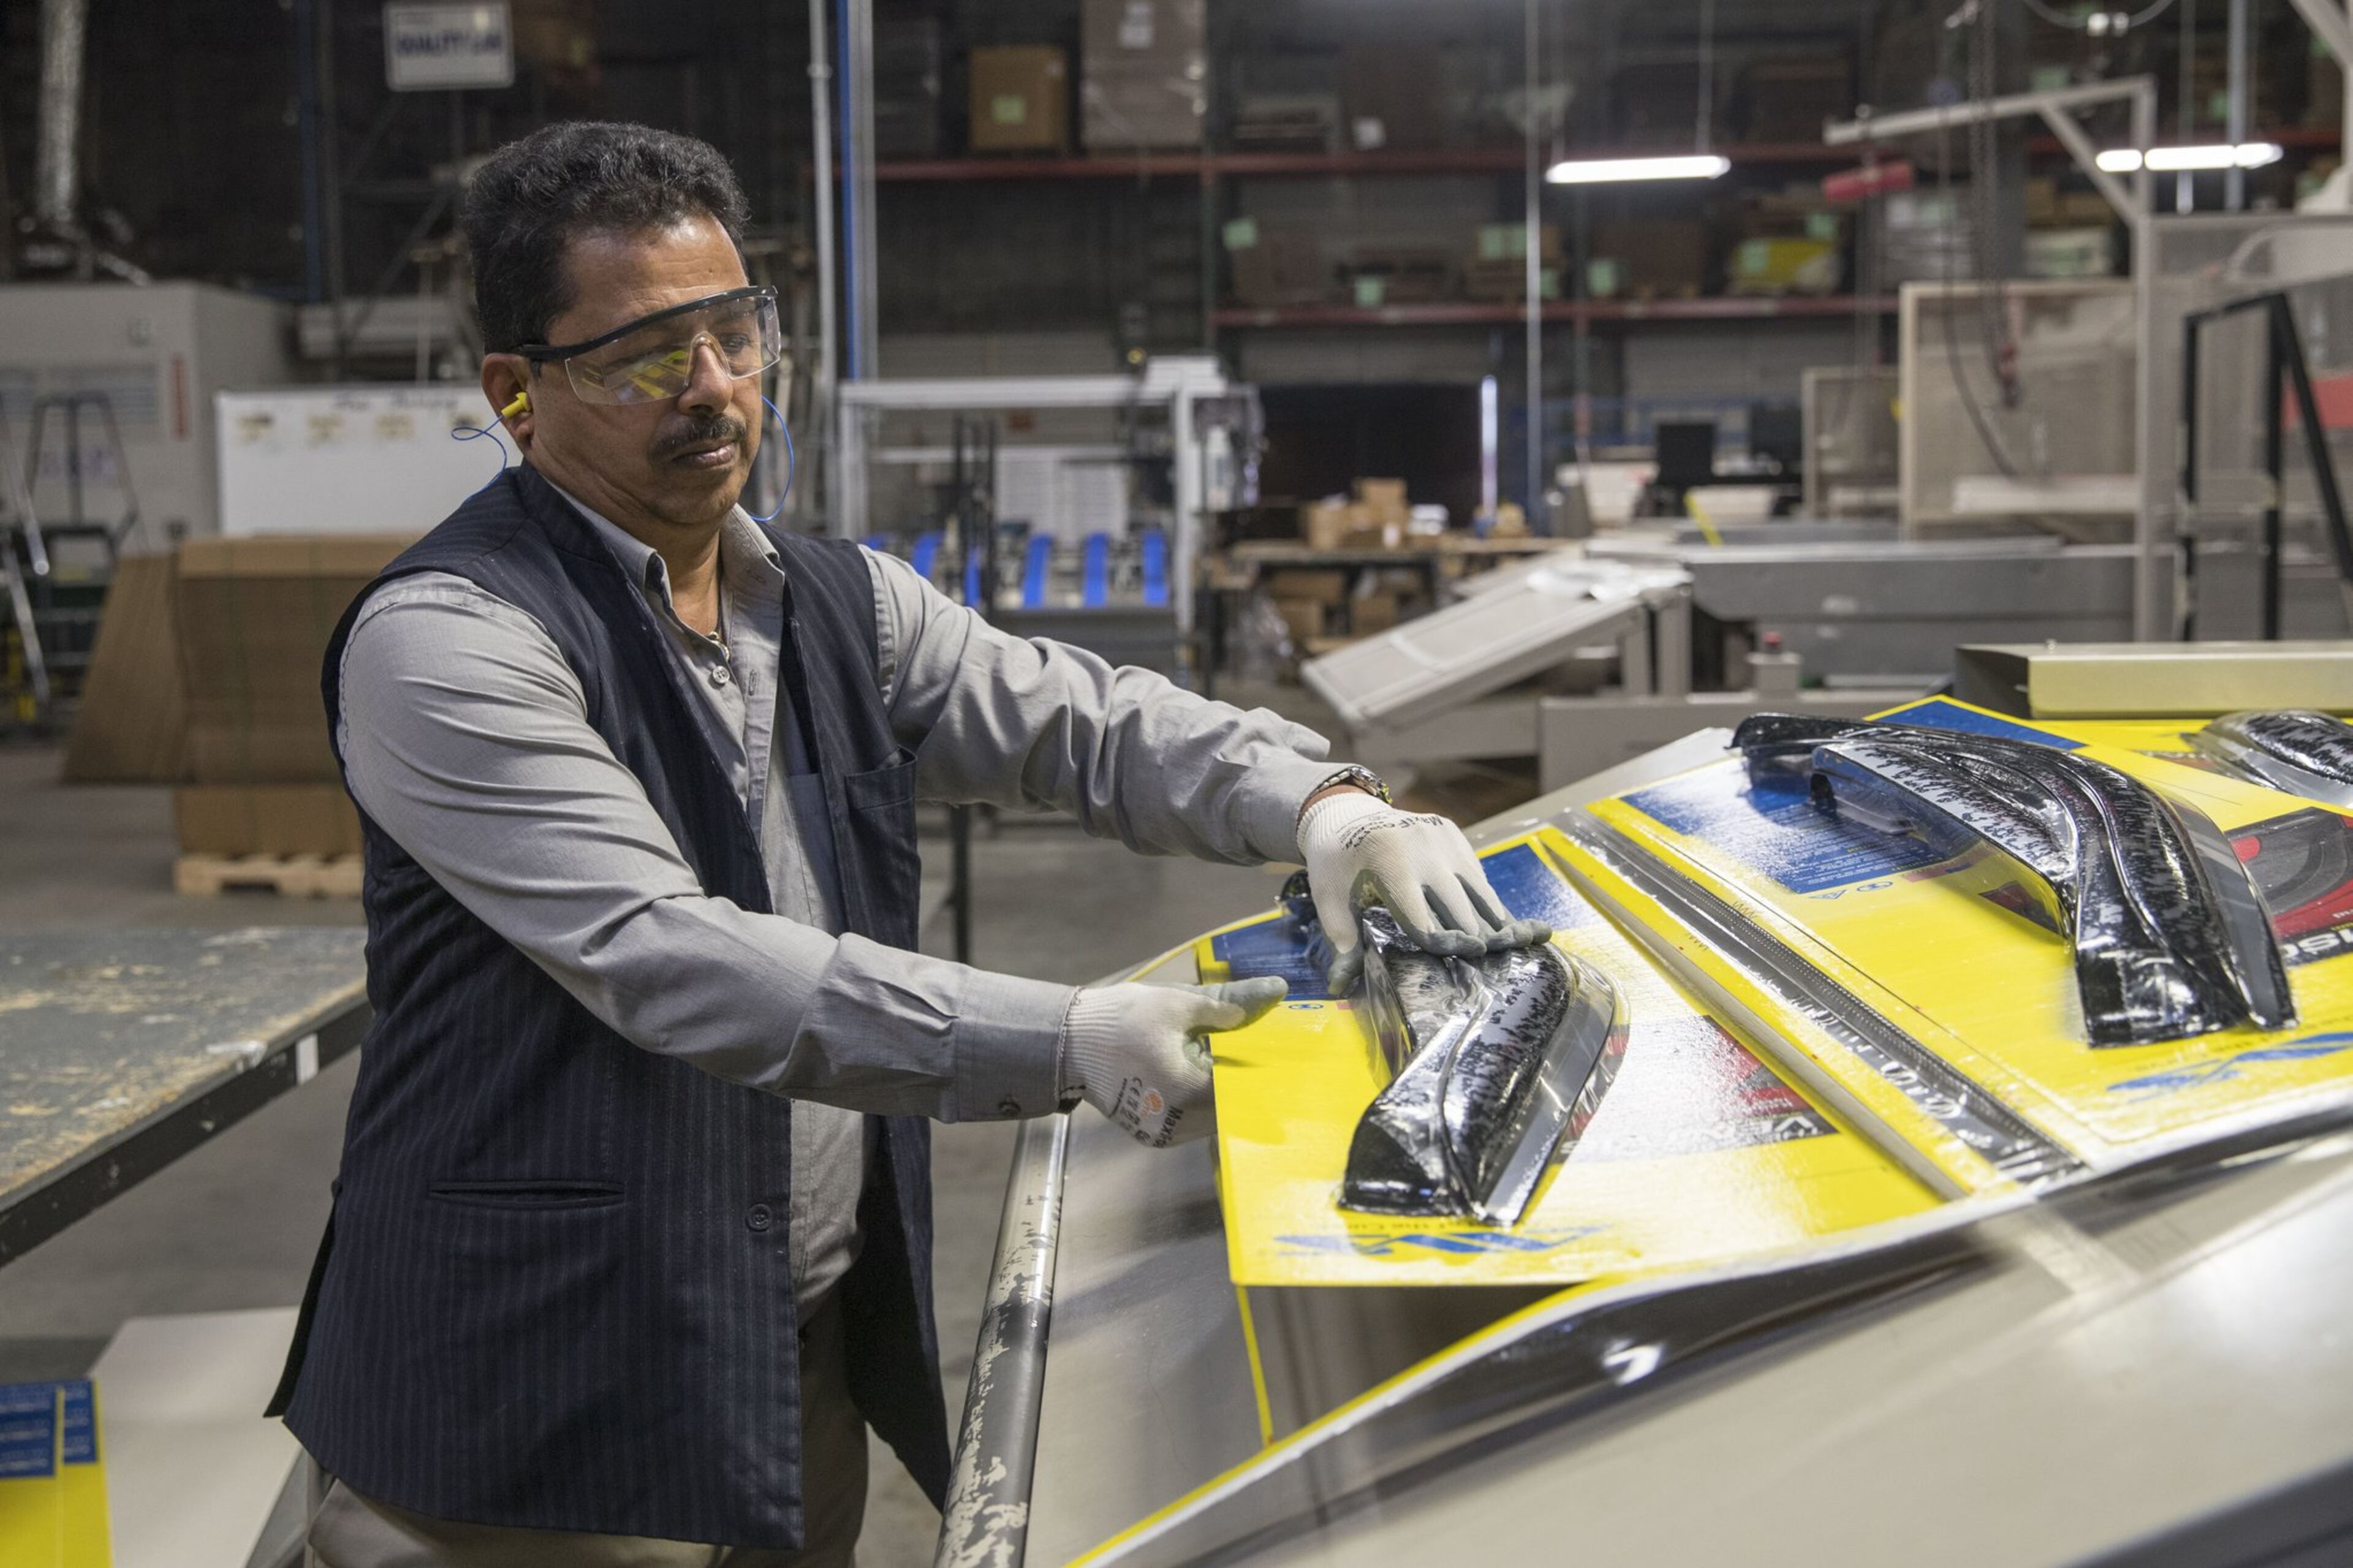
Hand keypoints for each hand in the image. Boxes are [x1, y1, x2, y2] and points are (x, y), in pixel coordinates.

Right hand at [1059, 977, 1287, 1146]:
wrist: (1069, 1042)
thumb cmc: (1122, 1019)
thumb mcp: (1179, 1003)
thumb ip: (1233, 1003)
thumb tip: (1279, 991)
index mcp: (1187, 1092)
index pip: (1247, 1090)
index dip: (1269, 1073)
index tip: (1289, 1059)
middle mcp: (1177, 1124)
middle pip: (1233, 1110)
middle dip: (1248, 1084)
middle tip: (1266, 1058)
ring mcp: (1163, 1134)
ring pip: (1215, 1121)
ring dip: (1226, 1096)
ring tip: (1232, 1066)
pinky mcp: (1151, 1136)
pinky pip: (1193, 1125)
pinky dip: (1204, 1105)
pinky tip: (1206, 1078)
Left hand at [1297, 790, 1550, 992]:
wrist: (1345, 811)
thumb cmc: (1335, 862)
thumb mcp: (1327, 897)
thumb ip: (1341, 937)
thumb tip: (1340, 983)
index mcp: (1389, 863)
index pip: (1423, 918)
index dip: (1441, 946)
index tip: (1458, 965)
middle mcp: (1421, 847)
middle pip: (1457, 906)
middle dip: (1472, 938)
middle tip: (1488, 962)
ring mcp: (1440, 835)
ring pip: (1476, 887)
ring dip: (1490, 918)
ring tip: (1507, 944)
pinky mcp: (1450, 830)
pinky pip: (1473, 870)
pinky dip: (1482, 895)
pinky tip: (1493, 918)